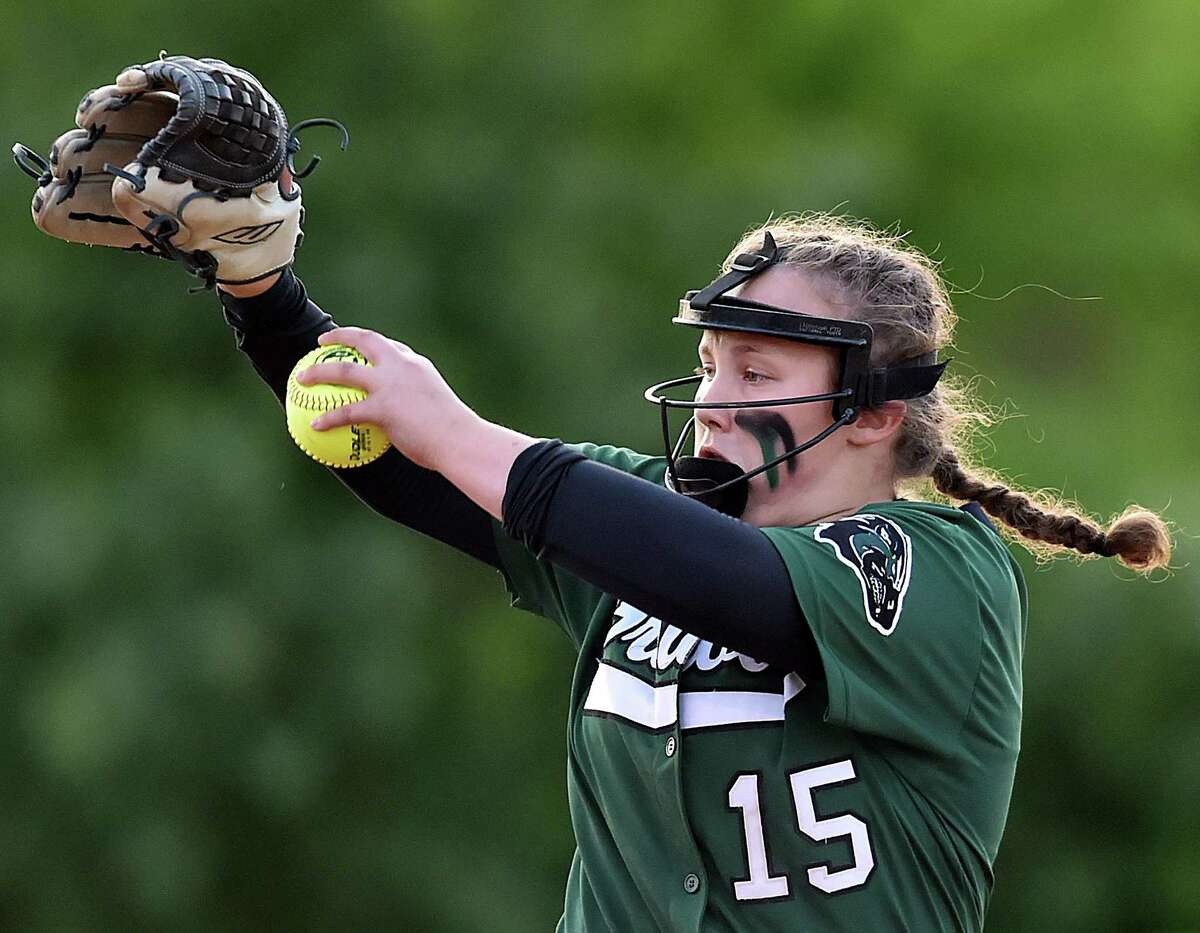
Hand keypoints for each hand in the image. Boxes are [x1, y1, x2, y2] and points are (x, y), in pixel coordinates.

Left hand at [297, 327, 475, 471]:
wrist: (460, 441)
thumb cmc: (456, 436)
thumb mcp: (443, 416)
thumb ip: (424, 413)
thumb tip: (417, 430)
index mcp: (417, 366)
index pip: (394, 348)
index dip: (375, 346)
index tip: (363, 348)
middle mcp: (402, 367)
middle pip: (365, 341)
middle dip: (341, 336)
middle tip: (322, 341)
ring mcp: (390, 385)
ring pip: (344, 370)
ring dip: (319, 371)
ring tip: (301, 377)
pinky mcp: (382, 407)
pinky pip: (346, 411)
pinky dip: (328, 417)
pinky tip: (315, 425)